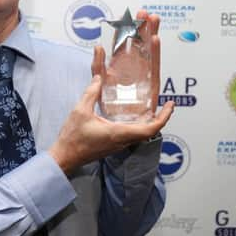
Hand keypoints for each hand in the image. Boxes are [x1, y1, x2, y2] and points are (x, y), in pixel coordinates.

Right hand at [49, 11, 173, 174]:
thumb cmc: (72, 138)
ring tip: (153, 107)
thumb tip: (98, 78)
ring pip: (141, 134)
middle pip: (149, 131)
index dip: (164, 117)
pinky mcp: (113, 145)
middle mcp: (122, 140)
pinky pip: (132, 135)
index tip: (170, 105)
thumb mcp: (80, 111)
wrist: (65, 157)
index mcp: (118, 133)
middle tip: (165, 104)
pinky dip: (139, 125)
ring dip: (150, 122)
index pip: (150, 128)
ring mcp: (118, 145)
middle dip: (160, 117)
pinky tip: (133, 116)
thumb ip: (91, 93)